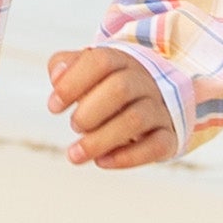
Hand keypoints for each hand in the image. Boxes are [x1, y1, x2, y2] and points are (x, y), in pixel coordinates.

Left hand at [45, 46, 176, 170]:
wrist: (153, 102)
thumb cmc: (107, 87)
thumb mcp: (86, 70)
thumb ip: (64, 65)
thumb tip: (57, 77)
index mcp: (122, 61)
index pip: (101, 61)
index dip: (72, 83)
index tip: (54, 106)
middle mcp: (144, 82)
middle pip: (120, 88)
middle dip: (89, 112)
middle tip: (74, 126)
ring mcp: (159, 109)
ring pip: (136, 120)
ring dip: (100, 140)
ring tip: (75, 153)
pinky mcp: (168, 136)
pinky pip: (155, 146)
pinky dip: (126, 157)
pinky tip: (101, 162)